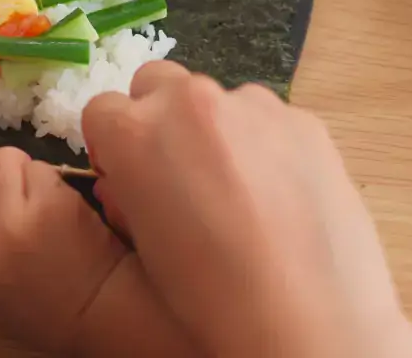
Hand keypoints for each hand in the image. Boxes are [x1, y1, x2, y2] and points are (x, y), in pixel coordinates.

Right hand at [0, 147, 196, 356]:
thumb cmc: (41, 300)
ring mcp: (11, 225)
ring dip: (21, 167)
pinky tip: (61, 201)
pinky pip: (38, 168)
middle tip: (12, 177)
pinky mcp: (47, 207)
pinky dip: (49, 177)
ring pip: (2, 161)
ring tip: (39, 192)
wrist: (95, 314)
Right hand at [82, 61, 411, 357]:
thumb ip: (122, 200)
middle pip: (156, 85)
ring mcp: (256, 106)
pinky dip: (264, 146)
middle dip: (158, 123)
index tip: (129, 185)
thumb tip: (126, 186)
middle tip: (180, 185)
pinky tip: (281, 202)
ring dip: (214, 131)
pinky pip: (268, 120)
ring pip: (216, 100)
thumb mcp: (137, 252)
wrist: (309, 326)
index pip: (101, 111)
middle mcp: (193, 101)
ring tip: (240, 200)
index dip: (112, 150)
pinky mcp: (307, 122)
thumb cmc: (207, 303)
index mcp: (137, 131)